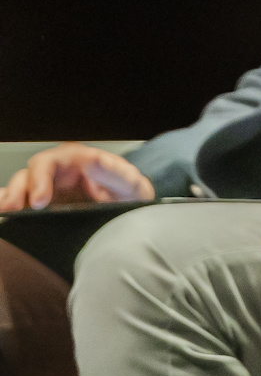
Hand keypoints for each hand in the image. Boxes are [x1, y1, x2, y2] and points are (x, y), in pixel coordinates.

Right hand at [0, 143, 154, 211]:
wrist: (132, 214)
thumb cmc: (130, 195)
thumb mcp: (130, 184)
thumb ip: (114, 172)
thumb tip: (92, 159)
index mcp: (78, 160)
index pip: (50, 161)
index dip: (40, 178)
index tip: (41, 201)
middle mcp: (59, 172)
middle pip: (29, 174)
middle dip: (19, 190)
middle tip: (15, 209)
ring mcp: (49, 188)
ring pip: (20, 187)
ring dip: (9, 197)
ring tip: (6, 213)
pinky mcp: (43, 205)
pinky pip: (20, 202)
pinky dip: (9, 205)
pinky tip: (5, 216)